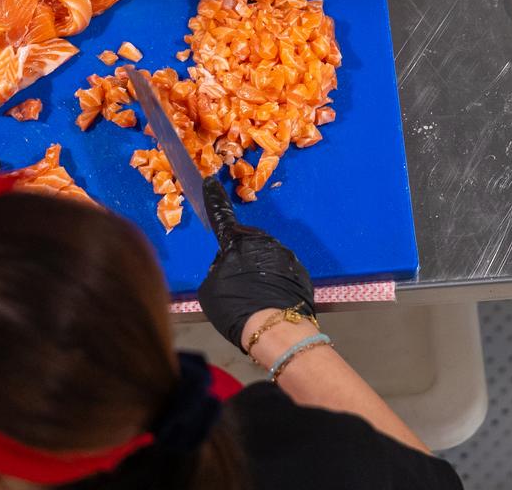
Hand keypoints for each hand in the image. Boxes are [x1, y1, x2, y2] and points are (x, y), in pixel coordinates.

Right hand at [196, 176, 314, 348]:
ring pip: (267, 257)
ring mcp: (285, 254)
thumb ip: (218, 269)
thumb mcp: (210, 289)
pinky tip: (271, 302)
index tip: (211, 182)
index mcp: (236, 242)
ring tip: (255, 298)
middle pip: (247, 242)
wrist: (275, 329)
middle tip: (236, 283)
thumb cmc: (236, 308)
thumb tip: (229, 265)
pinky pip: (283, 271)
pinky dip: (276, 282)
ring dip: (260, 270)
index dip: (214, 200)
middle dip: (241, 256)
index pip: (221, 217)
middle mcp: (263, 241)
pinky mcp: (301, 271)